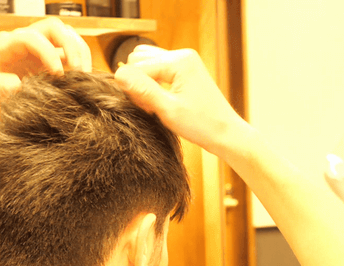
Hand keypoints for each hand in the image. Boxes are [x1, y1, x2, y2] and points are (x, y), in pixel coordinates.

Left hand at [0, 18, 91, 117]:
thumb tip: (16, 84)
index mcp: (5, 44)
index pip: (33, 37)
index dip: (49, 52)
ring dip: (79, 53)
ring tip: (85, 77)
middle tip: (79, 72)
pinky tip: (81, 82)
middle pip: (54, 28)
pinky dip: (79, 65)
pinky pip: (68, 56)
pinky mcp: (45, 64)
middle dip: (71, 46)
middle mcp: (23, 42)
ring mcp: (36, 52)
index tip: (58, 75)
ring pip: (65, 38)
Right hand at [114, 45, 246, 154]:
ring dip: (144, 82)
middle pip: (139, 59)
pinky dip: (153, 83)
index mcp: (179, 60)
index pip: (137, 66)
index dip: (135, 89)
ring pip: (146, 63)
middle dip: (139, 82)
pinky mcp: (184, 70)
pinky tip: (161, 100)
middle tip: (151, 106)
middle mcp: (182, 55)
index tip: (145, 109)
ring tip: (156, 104)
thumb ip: (143, 91)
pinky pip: (157, 69)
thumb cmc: (201, 125)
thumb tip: (119, 74)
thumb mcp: (168, 110)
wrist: (225, 133)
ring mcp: (184, 61)